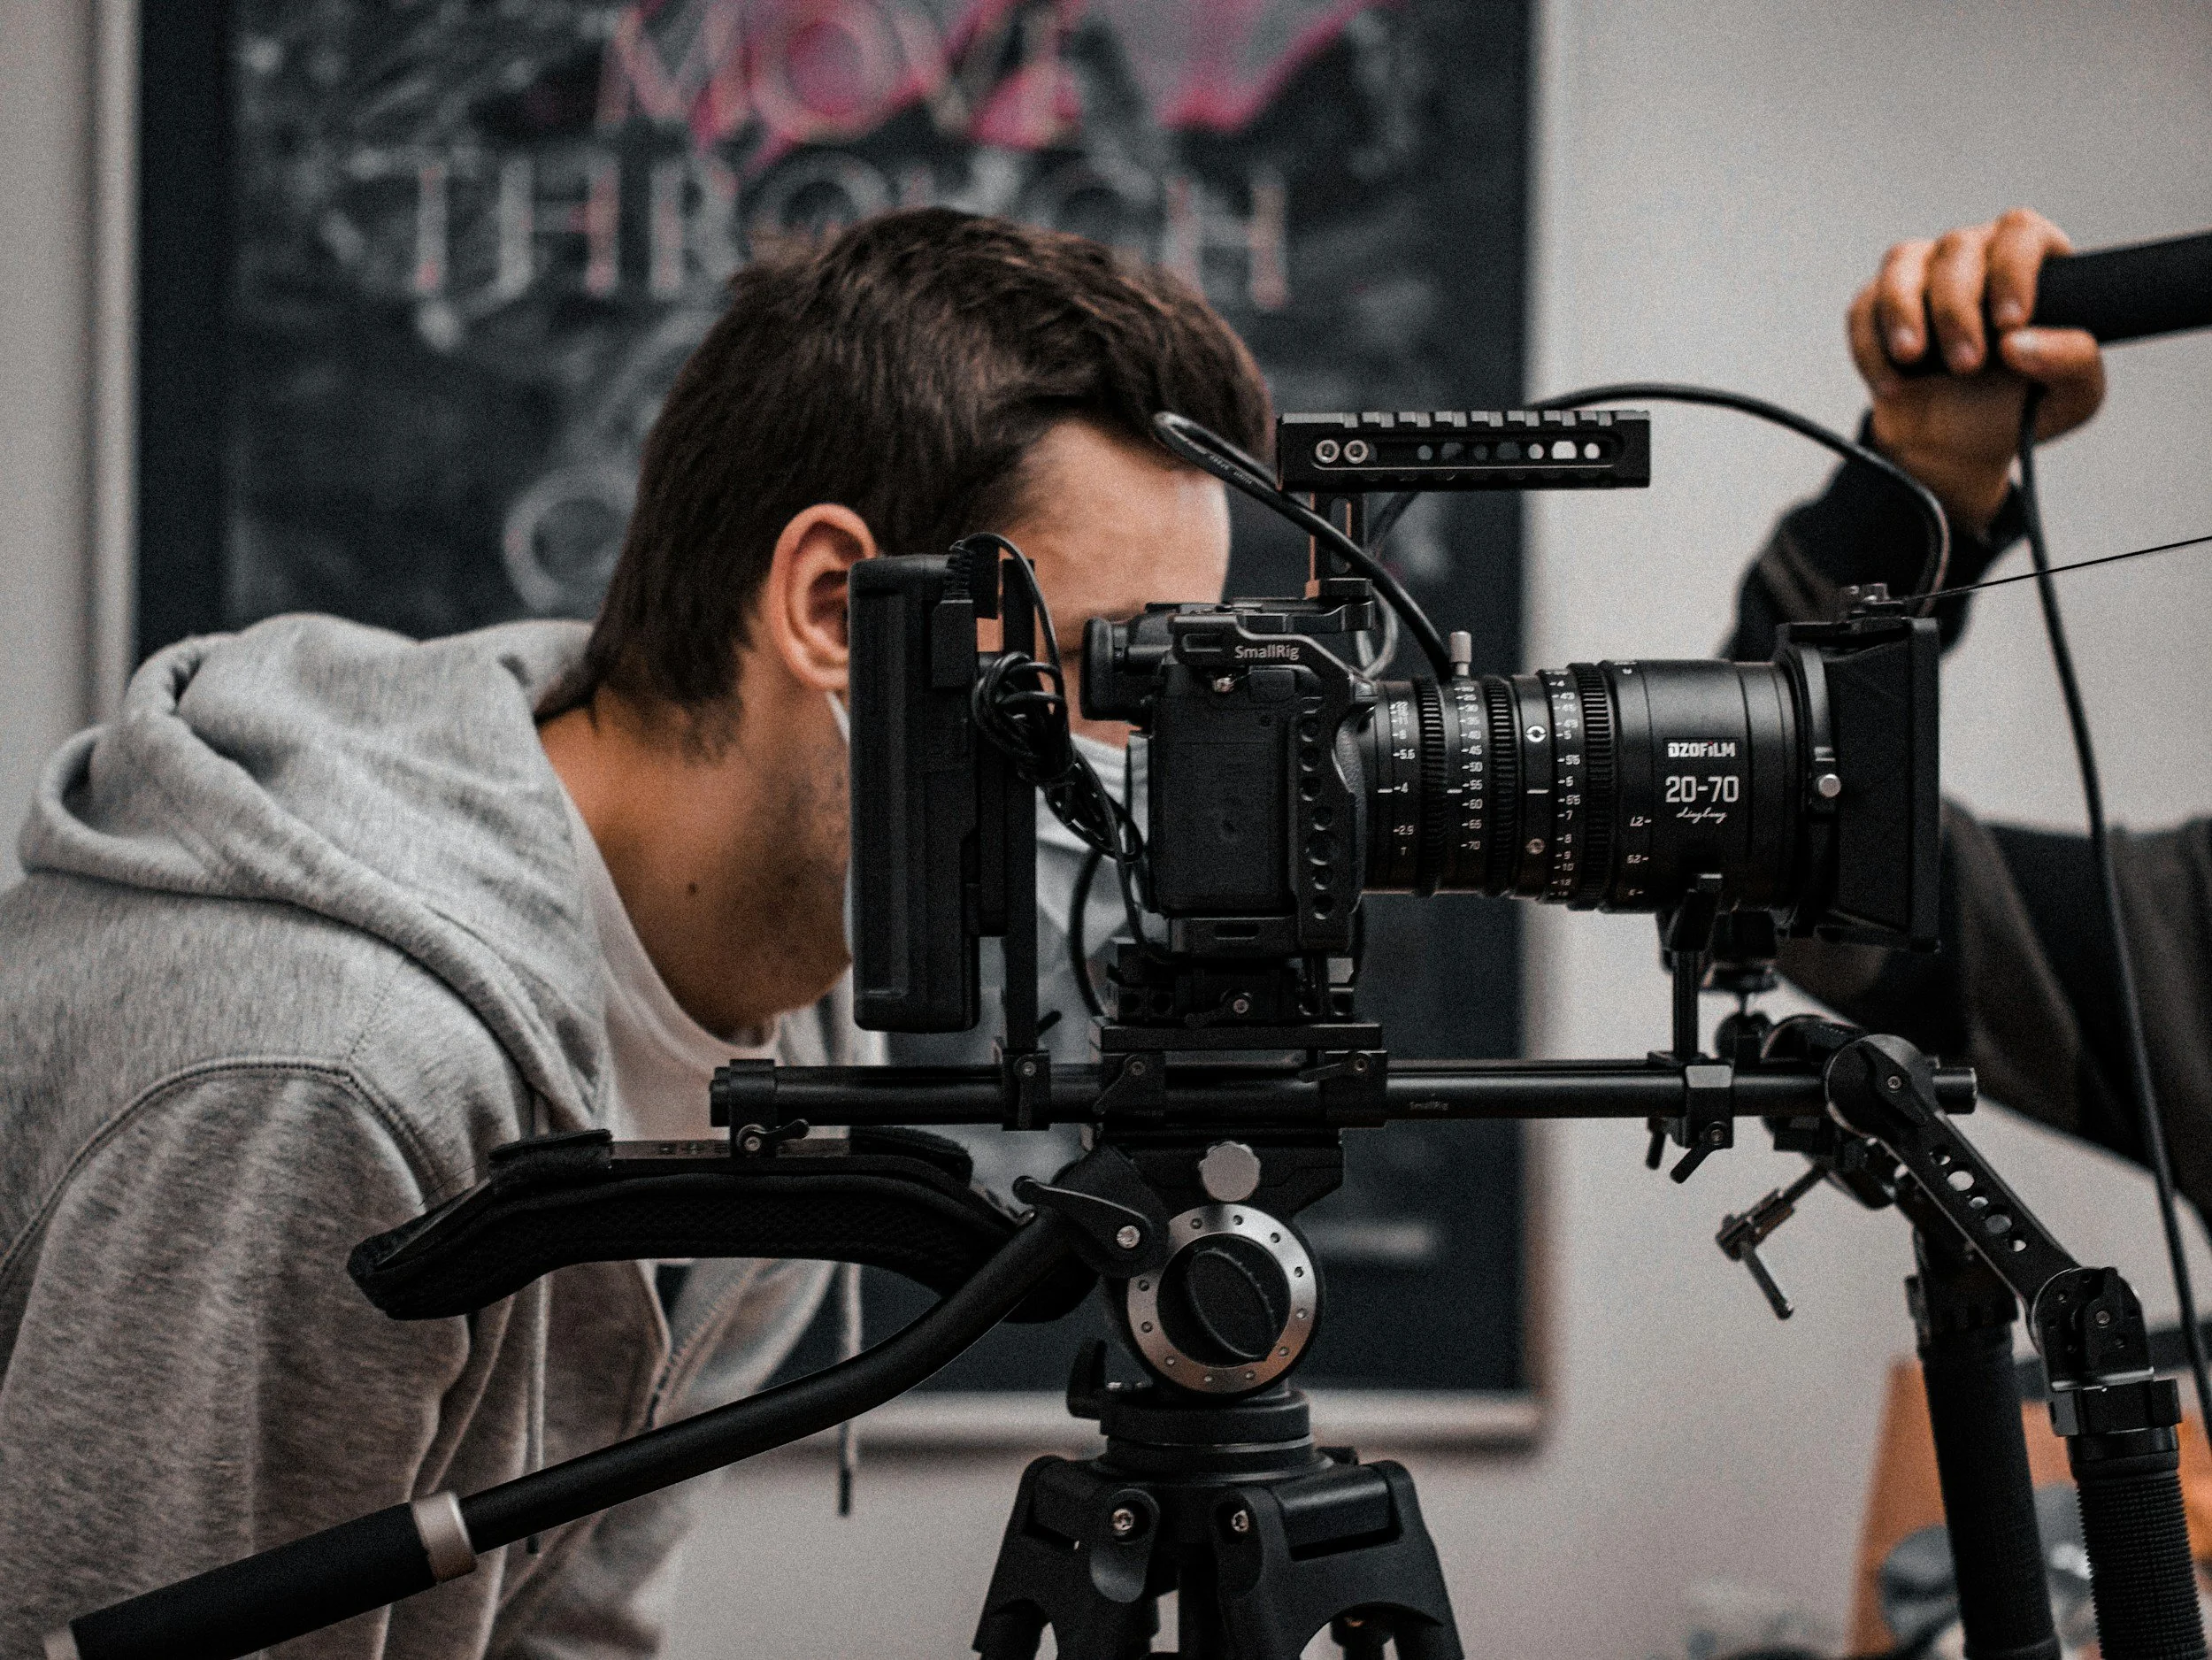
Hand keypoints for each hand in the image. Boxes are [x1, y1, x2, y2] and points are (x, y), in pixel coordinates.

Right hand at [1847, 208, 2104, 533]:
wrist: (1954, 449)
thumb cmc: (2016, 409)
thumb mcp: (2072, 397)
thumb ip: (2073, 362)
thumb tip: (2021, 341)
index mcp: (2032, 263)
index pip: (2021, 233)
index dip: (2013, 271)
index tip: (2009, 322)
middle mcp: (1977, 256)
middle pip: (1958, 247)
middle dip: (1957, 309)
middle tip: (1966, 365)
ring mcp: (1922, 275)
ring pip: (1902, 263)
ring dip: (1903, 311)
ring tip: (1912, 358)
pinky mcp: (1876, 305)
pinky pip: (1863, 307)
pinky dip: (1871, 346)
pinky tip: (1892, 384)